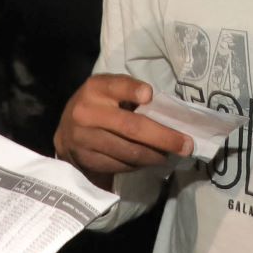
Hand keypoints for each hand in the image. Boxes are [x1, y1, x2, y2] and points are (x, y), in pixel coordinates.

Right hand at [53, 75, 190, 184]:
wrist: (66, 132)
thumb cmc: (99, 105)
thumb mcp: (109, 90)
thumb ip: (130, 93)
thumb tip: (166, 112)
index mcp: (95, 89)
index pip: (116, 86)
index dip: (132, 90)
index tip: (149, 95)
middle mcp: (86, 113)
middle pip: (131, 127)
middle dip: (164, 138)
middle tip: (186, 145)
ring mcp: (84, 139)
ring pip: (129, 152)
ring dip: (155, 156)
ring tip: (171, 155)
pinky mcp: (86, 160)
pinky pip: (120, 166)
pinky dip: (140, 165)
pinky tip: (150, 161)